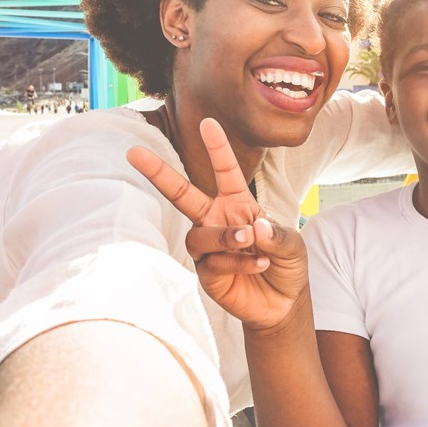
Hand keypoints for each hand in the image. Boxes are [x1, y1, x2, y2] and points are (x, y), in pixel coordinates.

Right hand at [127, 118, 308, 330]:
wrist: (283, 303)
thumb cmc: (286, 265)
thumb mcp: (293, 245)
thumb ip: (278, 235)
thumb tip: (255, 227)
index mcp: (238, 204)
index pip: (225, 171)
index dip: (217, 148)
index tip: (207, 123)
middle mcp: (217, 220)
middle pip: (182, 194)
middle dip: (158, 173)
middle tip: (134, 153)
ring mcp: (209, 247)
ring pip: (199, 234)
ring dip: (224, 236)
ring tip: (248, 240)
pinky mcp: (207, 274)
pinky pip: (212, 263)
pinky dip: (236, 263)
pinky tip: (258, 264)